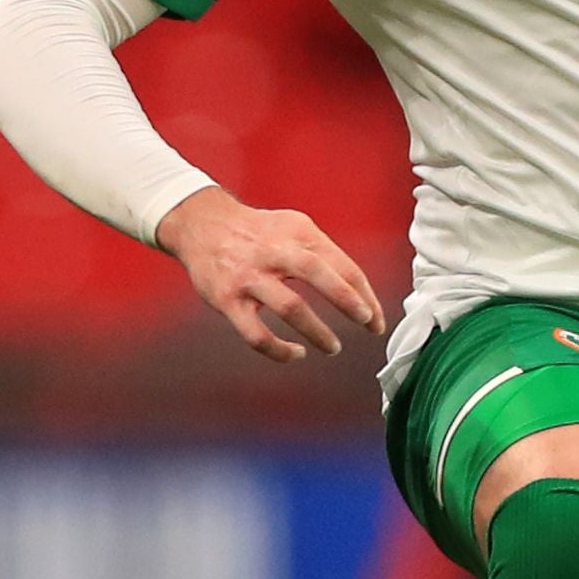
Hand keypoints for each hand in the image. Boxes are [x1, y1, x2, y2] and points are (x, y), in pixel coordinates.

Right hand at [155, 185, 387, 363]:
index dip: (364, 294)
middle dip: (347, 300)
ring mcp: (249, 277)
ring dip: (317, 331)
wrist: (201, 225)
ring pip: (289, 307)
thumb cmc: (258, 232)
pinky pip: (256, 334)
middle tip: (367, 322)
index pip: (341, 264)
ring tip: (333, 347)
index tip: (376, 319)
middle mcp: (274, 252)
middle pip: (317, 272)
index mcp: (298, 234)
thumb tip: (360, 291)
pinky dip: (279, 350)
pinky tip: (295, 353)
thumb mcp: (294, 227)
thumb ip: (325, 254)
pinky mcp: (227, 300)